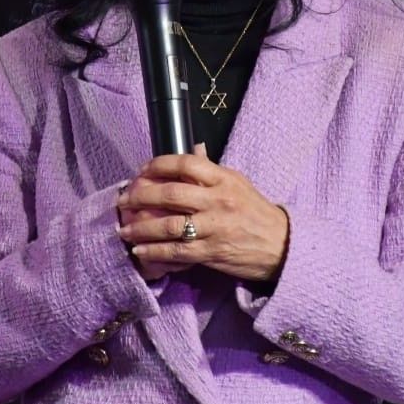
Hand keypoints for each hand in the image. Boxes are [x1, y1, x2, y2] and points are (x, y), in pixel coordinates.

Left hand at [116, 150, 289, 282]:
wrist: (280, 245)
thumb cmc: (255, 211)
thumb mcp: (237, 182)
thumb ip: (211, 169)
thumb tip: (192, 150)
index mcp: (223, 179)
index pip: (185, 164)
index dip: (158, 165)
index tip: (142, 171)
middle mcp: (217, 201)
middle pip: (171, 194)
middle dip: (141, 196)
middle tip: (123, 201)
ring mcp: (214, 228)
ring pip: (170, 226)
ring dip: (141, 228)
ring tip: (124, 230)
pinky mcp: (212, 253)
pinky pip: (177, 252)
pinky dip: (155, 252)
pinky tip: (140, 252)